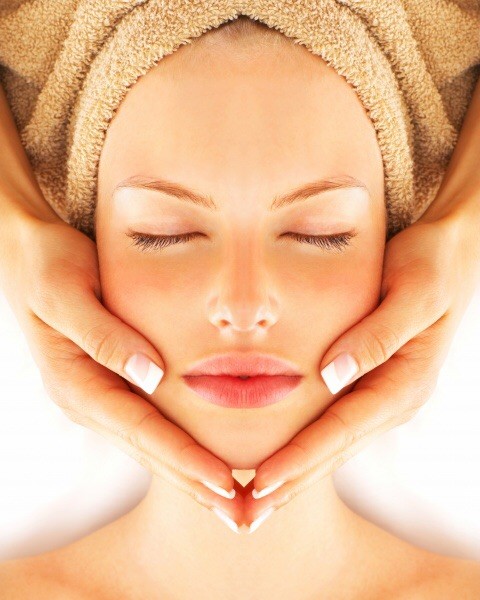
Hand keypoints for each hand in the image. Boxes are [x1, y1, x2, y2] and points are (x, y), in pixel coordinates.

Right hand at [0, 215, 244, 525]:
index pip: (141, 430)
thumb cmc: (47, 265)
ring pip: (150, 443)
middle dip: (194, 482)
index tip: (224, 481)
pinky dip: (178, 445)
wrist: (29, 252)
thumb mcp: (68, 292)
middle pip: (148, 450)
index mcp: (77, 382)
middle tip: (239, 512)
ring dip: (189, 472)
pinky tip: (201, 456)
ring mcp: (98, 394)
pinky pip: (149, 423)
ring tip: (229, 498)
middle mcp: (87, 398)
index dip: (184, 458)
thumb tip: (151, 376)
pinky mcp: (111, 383)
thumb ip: (105, 336)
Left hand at [246, 203, 479, 527]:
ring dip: (296, 473)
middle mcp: (393, 399)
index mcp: (403, 383)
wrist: (451, 253)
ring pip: (333, 444)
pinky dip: (307, 446)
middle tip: (246, 515)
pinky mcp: (371, 384)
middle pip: (334, 450)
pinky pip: (334, 425)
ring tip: (256, 500)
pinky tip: (283, 457)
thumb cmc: (432, 265)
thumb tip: (331, 376)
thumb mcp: (412, 292)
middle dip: (291, 483)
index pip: (340, 431)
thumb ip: (375, 336)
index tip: (260, 484)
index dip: (299, 459)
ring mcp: (384, 395)